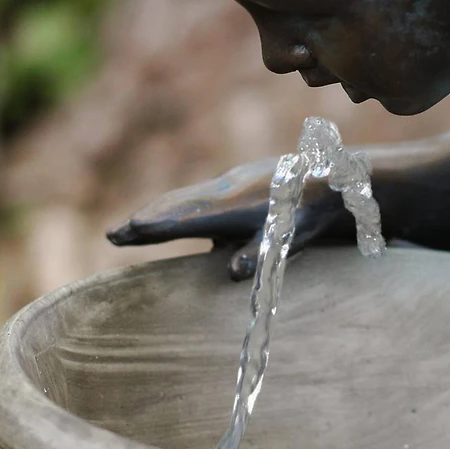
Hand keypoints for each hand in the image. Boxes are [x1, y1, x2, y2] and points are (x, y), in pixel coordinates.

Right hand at [106, 157, 347, 280]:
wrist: (333, 175)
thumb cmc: (309, 212)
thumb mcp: (288, 238)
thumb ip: (260, 255)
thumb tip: (232, 274)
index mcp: (230, 207)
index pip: (180, 219)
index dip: (150, 228)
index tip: (120, 234)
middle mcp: (225, 190)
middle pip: (176, 206)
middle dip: (146, 220)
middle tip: (115, 234)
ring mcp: (233, 181)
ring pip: (189, 196)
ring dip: (163, 210)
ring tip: (139, 224)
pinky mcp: (244, 179)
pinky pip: (205, 194)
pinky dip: (184, 204)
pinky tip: (185, 213)